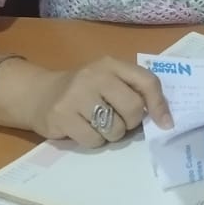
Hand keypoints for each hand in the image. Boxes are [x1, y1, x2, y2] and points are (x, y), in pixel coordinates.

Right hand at [23, 58, 171, 147]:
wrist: (38, 94)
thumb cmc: (84, 90)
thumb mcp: (109, 80)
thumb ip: (135, 91)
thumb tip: (165, 120)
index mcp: (111, 64)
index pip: (147, 82)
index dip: (159, 104)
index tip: (165, 123)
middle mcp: (94, 76)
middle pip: (133, 109)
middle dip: (130, 122)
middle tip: (118, 120)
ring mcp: (76, 95)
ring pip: (114, 129)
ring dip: (111, 133)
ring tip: (97, 123)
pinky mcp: (61, 116)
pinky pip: (94, 140)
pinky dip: (94, 141)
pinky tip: (82, 129)